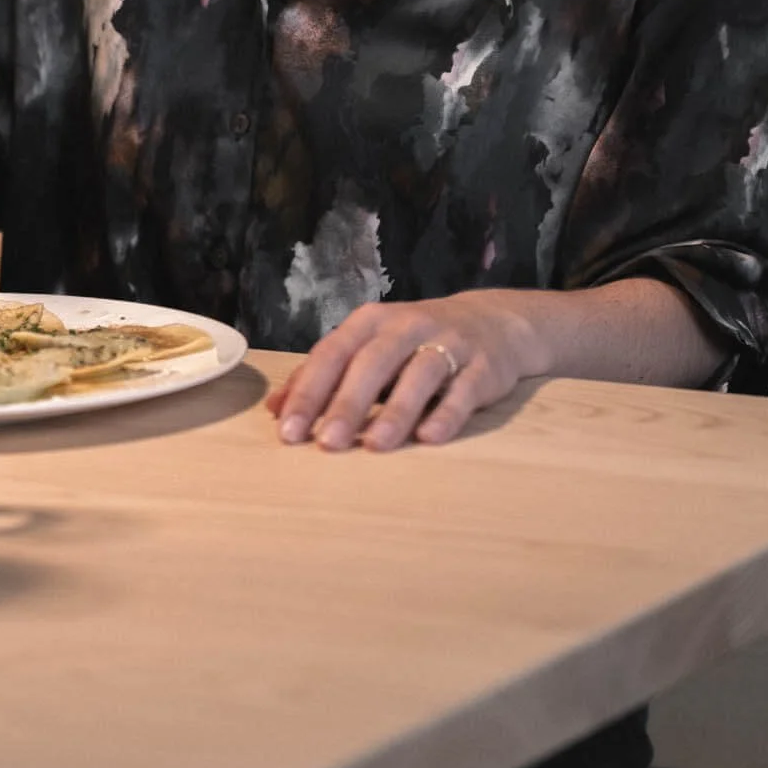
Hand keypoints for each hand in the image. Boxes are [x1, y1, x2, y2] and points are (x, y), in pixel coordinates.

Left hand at [265, 292, 543, 452]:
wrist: (492, 322)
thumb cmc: (413, 343)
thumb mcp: (367, 349)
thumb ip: (323, 377)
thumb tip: (275, 409)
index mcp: (370, 323)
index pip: (332, 354)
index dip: (309, 392)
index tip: (288, 431)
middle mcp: (407, 326)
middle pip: (372, 363)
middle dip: (348, 403)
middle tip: (327, 443)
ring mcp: (448, 343)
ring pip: (419, 373)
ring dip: (396, 410)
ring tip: (376, 445)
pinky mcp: (483, 366)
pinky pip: (464, 389)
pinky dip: (448, 412)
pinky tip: (431, 437)